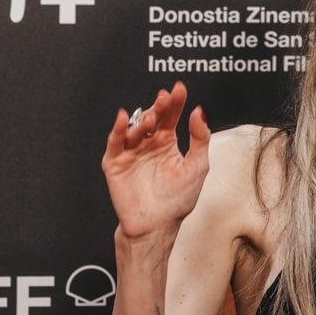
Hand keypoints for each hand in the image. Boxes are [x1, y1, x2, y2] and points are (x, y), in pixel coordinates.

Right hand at [101, 81, 210, 238]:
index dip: (175, 102)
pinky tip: (125, 119)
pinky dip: (119, 130)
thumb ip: (200, 139)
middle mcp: (149, 144)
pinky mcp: (115, 163)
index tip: (179, 89)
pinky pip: (115, 143)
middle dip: (158, 107)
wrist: (158, 226)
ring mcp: (131, 152)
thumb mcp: (198, 166)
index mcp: (168, 143)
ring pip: (135, 129)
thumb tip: (200, 112)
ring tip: (153, 117)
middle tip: (165, 98)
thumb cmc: (178, 199)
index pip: (171, 116)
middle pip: (152, 118)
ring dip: (143, 120)